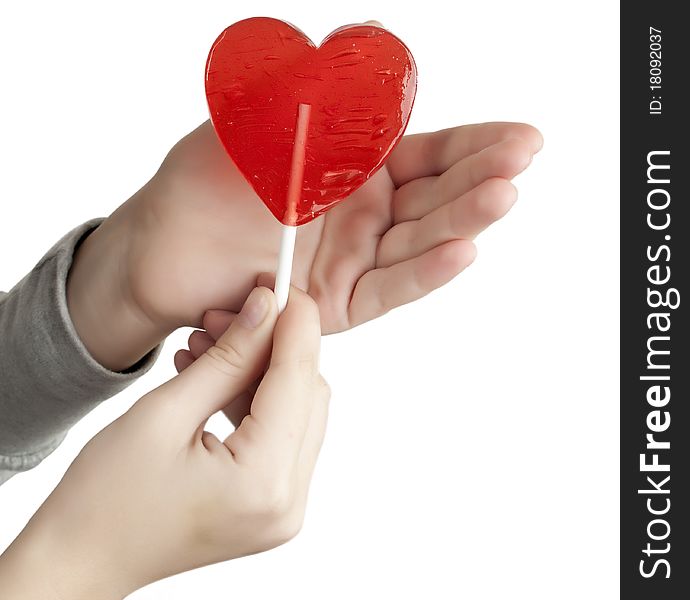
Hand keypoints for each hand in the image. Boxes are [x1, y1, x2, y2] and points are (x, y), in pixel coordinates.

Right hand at [0, 288, 328, 598]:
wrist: (83, 558)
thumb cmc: (104, 497)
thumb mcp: (164, 412)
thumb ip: (227, 357)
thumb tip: (267, 307)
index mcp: (262, 483)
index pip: (298, 381)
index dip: (295, 325)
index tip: (285, 284)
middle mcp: (288, 503)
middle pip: (307, 395)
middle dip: (276, 346)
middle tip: (236, 313)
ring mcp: (284, 510)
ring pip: (298, 413)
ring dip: (262, 372)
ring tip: (211, 346)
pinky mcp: (272, 506)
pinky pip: (282, 437)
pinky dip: (255, 402)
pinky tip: (216, 377)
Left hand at [67, 120, 540, 369]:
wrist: (162, 251)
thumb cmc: (205, 180)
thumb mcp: (262, 124)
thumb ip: (318, 95)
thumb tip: (371, 37)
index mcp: (355, 166)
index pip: (428, 152)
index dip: (475, 145)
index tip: (522, 138)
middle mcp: (364, 213)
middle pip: (434, 195)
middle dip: (480, 177)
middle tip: (520, 163)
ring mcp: (355, 260)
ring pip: (419, 240)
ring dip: (462, 220)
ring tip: (503, 198)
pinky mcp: (340, 304)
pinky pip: (389, 288)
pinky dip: (424, 272)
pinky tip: (463, 251)